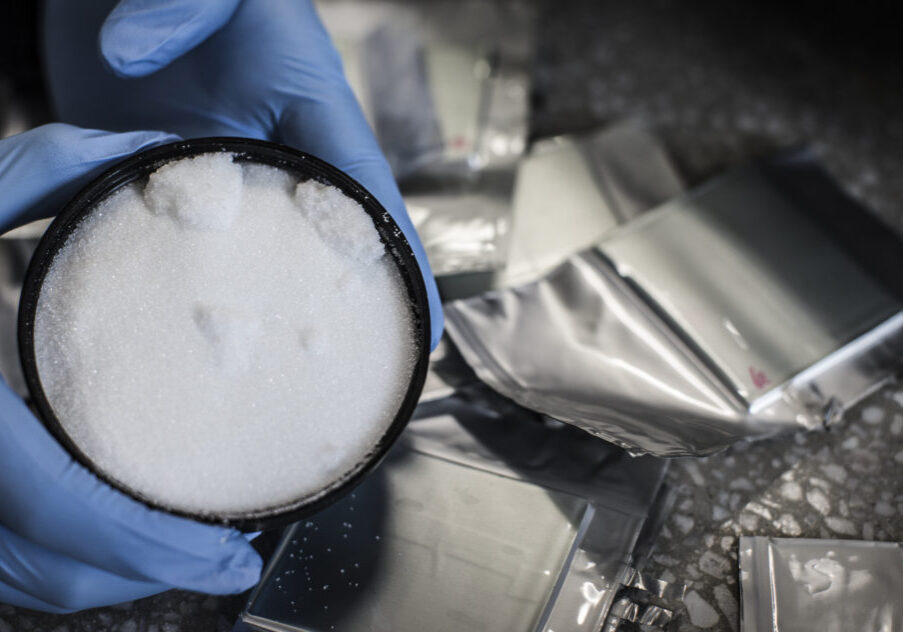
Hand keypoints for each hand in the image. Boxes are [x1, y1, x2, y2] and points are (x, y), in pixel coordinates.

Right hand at [0, 124, 260, 611]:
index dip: (148, 542)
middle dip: (146, 568)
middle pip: (48, 567)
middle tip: (226, 554)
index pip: (55, 501)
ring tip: (185, 547)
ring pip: (21, 583)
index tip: (230, 554)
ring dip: (110, 575)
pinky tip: (110, 537)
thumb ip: (42, 169)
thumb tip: (158, 159)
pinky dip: (61, 564)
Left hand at [43, 0, 443, 348]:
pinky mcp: (166, 185)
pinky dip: (187, 284)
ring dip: (268, 308)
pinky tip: (183, 329)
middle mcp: (273, 153)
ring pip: (254, 255)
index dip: (400, 263)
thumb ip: (191, 4)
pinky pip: (179, 243)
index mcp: (311, 110)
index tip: (427, 325)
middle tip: (368, 374)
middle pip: (322, 242)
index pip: (365, 194)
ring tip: (282, 376)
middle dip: (347, 305)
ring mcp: (219, 174)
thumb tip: (130, 52)